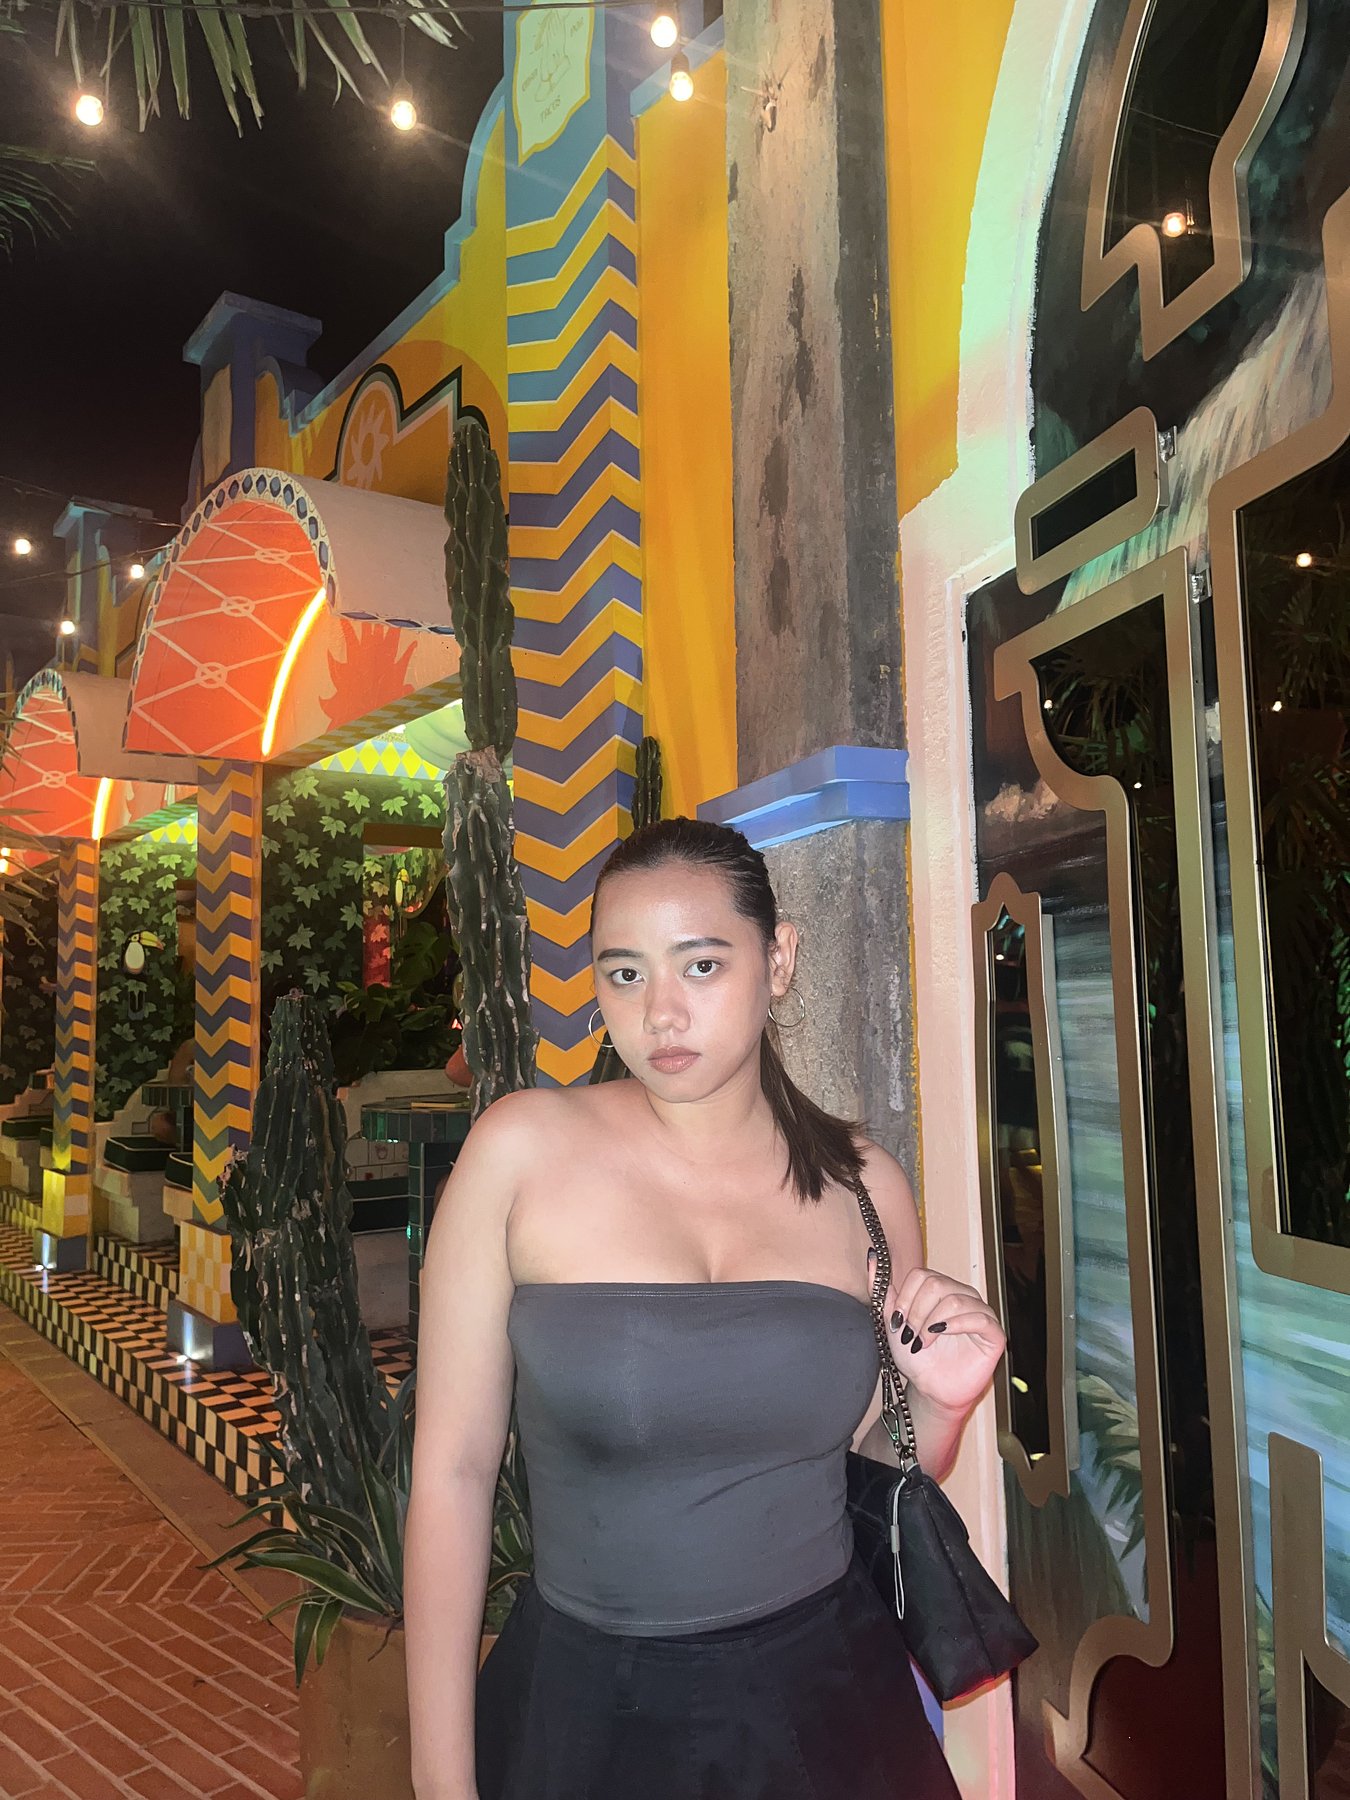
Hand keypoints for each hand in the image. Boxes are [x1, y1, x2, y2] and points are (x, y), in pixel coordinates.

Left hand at [886, 1266, 1005, 1418]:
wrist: (930, 1388)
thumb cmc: (915, 1356)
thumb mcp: (893, 1323)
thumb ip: (884, 1292)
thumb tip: (871, 1257)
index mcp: (941, 1289)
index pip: (922, 1275)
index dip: (905, 1298)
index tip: (897, 1321)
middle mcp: (962, 1295)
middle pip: (936, 1284)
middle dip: (917, 1312)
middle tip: (910, 1335)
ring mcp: (980, 1312)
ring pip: (955, 1300)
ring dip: (932, 1322)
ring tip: (922, 1342)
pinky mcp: (994, 1333)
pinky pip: (980, 1317)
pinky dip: (956, 1325)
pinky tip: (942, 1335)